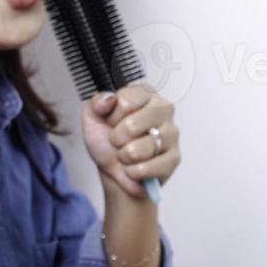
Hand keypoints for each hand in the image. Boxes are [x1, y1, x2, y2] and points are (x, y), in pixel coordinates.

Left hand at [79, 83, 179, 199]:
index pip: (126, 101)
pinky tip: (135, 167)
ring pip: (138, 150)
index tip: (113, 122)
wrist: (113, 171)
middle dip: (117, 139)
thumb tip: (108, 99)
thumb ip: (95, 103)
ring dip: (124, 157)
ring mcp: (171, 133)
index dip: (112, 117)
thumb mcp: (92, 118)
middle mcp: (163, 109)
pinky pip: (146, 168)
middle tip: (119, 140)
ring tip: (127, 154)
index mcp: (145, 94)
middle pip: (132, 125)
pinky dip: (133, 172)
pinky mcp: (174, 158)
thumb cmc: (107, 142)